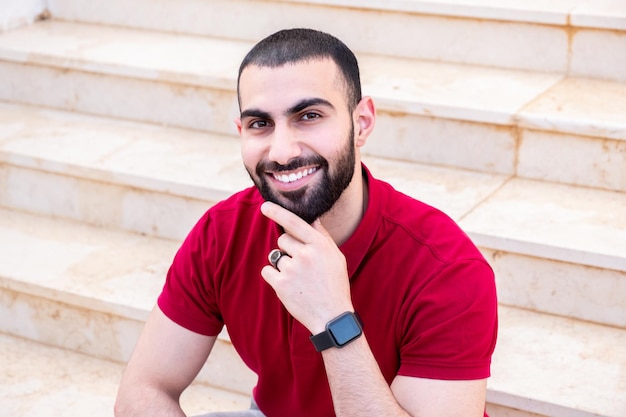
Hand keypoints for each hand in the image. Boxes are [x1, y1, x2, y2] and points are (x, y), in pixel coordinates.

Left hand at [260, 201, 353, 333]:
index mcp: (319, 245)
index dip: (277, 212)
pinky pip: (267, 271)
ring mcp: (292, 269)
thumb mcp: (336, 257)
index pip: (294, 223)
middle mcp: (305, 254)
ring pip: (275, 257)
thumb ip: (322, 237)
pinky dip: (273, 277)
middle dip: (288, 249)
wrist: (331, 316)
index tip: (264, 206)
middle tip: (302, 266)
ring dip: (282, 265)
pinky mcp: (280, 284)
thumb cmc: (335, 285)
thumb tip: (313, 219)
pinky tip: (289, 286)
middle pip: (282, 240)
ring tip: (298, 279)